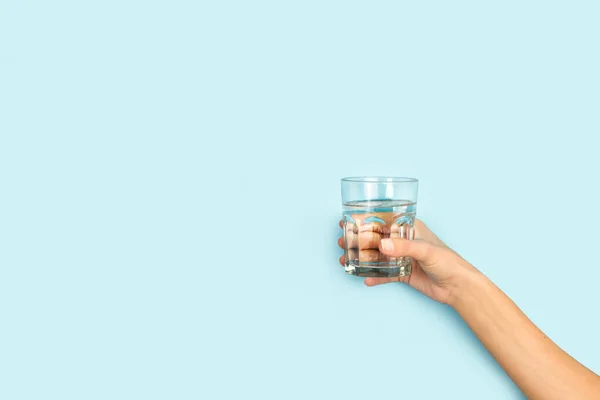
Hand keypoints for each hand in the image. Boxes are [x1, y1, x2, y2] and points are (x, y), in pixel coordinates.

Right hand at [338, 220, 476, 304]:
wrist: (458, 287)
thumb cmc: (448, 262)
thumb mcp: (426, 250)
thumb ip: (404, 248)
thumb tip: (382, 245)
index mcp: (409, 229)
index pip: (384, 220)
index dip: (366, 220)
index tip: (348, 219)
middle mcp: (403, 242)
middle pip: (376, 238)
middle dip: (358, 240)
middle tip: (343, 241)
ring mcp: (402, 258)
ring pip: (377, 256)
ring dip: (362, 258)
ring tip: (346, 260)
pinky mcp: (402, 273)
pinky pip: (384, 274)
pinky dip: (374, 277)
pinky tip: (364, 279)